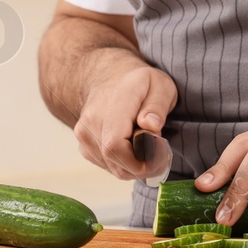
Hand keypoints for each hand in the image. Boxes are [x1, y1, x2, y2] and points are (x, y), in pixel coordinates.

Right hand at [73, 64, 176, 180]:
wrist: (110, 79)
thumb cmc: (140, 83)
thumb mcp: (160, 85)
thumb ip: (157, 105)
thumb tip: (150, 126)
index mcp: (112, 105)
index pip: (115, 145)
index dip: (139, 160)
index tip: (161, 154)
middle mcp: (91, 121)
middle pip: (115, 161)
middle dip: (144, 166)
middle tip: (162, 155)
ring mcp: (84, 135)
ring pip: (113, 167)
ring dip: (136, 166)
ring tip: (152, 149)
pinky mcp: (85, 146)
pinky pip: (108, 165)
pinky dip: (125, 164)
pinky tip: (136, 149)